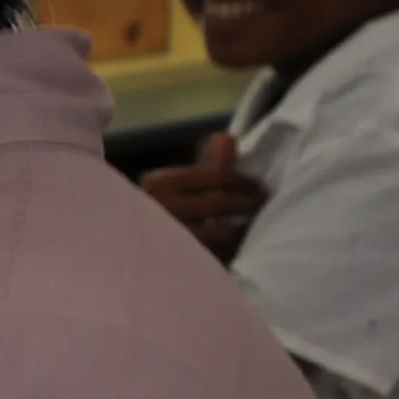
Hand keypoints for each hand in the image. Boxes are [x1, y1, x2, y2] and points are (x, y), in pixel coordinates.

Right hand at [142, 135, 265, 259]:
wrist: (135, 248)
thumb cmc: (164, 210)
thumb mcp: (182, 184)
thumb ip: (210, 164)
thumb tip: (227, 136)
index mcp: (160, 183)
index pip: (215, 175)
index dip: (243, 181)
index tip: (258, 186)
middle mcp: (161, 208)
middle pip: (220, 203)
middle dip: (248, 203)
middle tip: (262, 203)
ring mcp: (168, 236)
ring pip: (221, 233)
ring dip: (239, 230)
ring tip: (250, 227)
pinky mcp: (178, 262)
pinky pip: (216, 255)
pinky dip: (229, 250)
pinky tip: (235, 247)